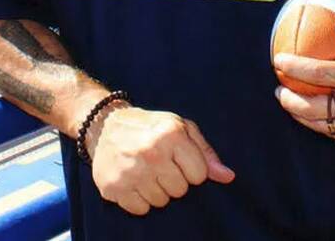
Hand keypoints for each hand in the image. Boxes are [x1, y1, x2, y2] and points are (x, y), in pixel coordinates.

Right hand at [87, 106, 234, 215]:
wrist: (106, 125)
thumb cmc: (150, 127)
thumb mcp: (181, 128)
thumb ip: (205, 153)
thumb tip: (227, 177)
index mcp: (171, 135)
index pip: (199, 175)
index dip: (191, 169)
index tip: (178, 159)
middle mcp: (151, 152)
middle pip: (180, 191)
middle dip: (173, 180)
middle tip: (159, 165)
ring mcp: (131, 171)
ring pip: (160, 202)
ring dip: (156, 190)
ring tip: (145, 171)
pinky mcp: (113, 186)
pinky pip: (140, 209)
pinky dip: (138, 199)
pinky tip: (133, 181)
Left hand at [273, 0, 334, 139]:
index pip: (323, 75)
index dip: (297, 68)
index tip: (279, 60)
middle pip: (316, 110)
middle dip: (291, 101)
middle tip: (278, 88)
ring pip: (325, 128)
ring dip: (302, 117)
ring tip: (289, 104)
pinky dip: (322, 128)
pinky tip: (316, 117)